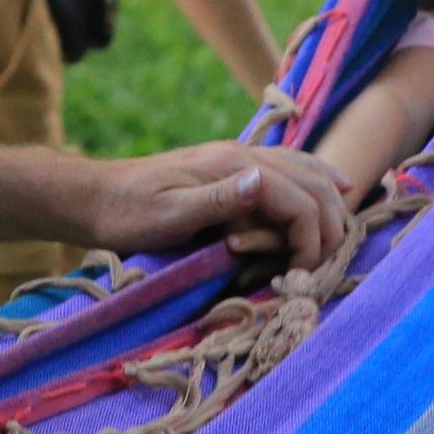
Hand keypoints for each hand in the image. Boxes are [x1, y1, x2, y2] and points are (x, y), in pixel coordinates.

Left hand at [87, 142, 350, 268]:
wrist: (94, 197)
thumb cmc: (127, 213)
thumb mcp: (168, 214)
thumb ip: (218, 199)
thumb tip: (264, 181)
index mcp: (234, 167)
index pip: (300, 201)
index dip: (310, 241)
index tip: (297, 277)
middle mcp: (246, 156)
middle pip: (315, 184)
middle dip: (327, 228)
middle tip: (314, 269)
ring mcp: (242, 160)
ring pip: (310, 170)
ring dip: (329, 205)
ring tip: (334, 240)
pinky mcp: (236, 170)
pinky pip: (294, 169)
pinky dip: (320, 181)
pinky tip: (339, 188)